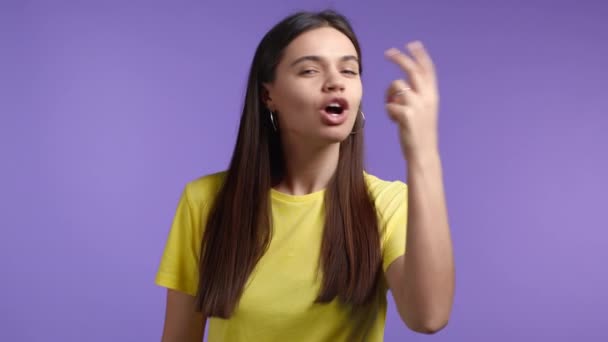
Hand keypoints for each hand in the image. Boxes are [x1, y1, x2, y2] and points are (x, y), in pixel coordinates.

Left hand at [384, 41, 439, 159]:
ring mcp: (417, 105)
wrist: (423, 153)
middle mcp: (427, 97)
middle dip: (400, 58)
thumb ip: (416, 97)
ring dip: (389, 95)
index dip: (420, 56)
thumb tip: (399, 87)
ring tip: (393, 111)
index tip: (413, 44)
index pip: (427, 70)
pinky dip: (389, 112)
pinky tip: (395, 122)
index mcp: (432, 95)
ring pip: (396, 86)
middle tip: (388, 52)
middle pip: (411, 70)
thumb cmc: (420, 133)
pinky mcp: (406, 114)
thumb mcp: (424, 111)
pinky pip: (389, 104)